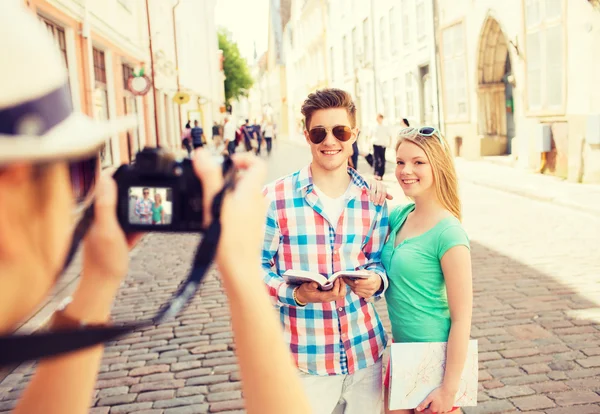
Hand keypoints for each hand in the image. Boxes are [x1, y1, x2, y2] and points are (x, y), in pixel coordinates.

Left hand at [69, 173, 142, 321]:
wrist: (104, 284)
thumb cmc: (104, 260)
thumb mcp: (108, 230)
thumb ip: (106, 204)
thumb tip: (106, 178)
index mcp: (95, 210)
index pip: (105, 183)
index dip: (117, 172)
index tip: (133, 168)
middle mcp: (101, 215)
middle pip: (118, 194)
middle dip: (133, 189)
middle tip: (149, 187)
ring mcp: (110, 225)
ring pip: (128, 208)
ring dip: (140, 207)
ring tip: (154, 206)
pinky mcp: (118, 235)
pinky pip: (133, 224)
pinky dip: (142, 224)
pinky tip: (151, 225)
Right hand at [192, 150, 266, 277]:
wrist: (239, 269)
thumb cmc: (230, 238)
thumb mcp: (216, 202)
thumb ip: (210, 176)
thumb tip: (202, 154)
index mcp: (252, 191)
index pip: (257, 164)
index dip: (243, 158)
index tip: (227, 161)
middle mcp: (257, 202)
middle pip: (246, 179)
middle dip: (227, 176)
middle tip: (210, 181)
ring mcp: (254, 216)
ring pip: (241, 196)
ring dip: (226, 193)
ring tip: (209, 200)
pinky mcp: (248, 228)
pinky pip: (239, 211)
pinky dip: (227, 208)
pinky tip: (213, 218)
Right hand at [295, 278, 346, 303]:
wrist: (302, 297)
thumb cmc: (304, 291)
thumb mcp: (306, 287)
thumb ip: (311, 285)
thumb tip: (315, 283)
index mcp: (323, 297)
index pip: (334, 293)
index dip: (337, 285)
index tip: (336, 278)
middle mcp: (327, 299)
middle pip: (340, 295)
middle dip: (342, 286)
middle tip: (340, 278)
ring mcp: (329, 299)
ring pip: (341, 296)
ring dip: (342, 288)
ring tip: (340, 280)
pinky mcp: (329, 297)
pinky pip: (338, 294)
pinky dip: (340, 289)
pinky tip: (338, 283)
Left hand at [343, 272, 381, 298]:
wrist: (378, 283)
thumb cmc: (372, 276)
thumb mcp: (368, 271)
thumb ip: (362, 272)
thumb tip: (354, 273)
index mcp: (372, 281)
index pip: (361, 282)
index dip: (353, 281)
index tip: (347, 277)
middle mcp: (371, 288)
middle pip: (357, 287)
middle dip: (350, 283)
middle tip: (345, 279)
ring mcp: (369, 293)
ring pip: (356, 291)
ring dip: (351, 286)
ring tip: (347, 282)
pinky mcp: (367, 296)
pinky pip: (358, 294)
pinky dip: (354, 290)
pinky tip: (352, 286)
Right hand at [368, 179, 392, 204]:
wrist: (368, 181)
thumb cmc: (375, 188)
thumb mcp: (380, 191)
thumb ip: (385, 195)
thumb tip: (392, 198)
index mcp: (382, 186)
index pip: (384, 192)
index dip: (382, 198)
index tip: (380, 204)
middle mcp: (378, 183)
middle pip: (379, 191)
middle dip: (378, 198)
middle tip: (375, 204)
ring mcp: (373, 181)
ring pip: (373, 189)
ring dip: (373, 195)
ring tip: (371, 201)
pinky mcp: (367, 181)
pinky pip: (368, 186)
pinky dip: (368, 190)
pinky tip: (367, 195)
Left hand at [416, 385, 456, 413]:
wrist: (448, 390)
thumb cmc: (438, 393)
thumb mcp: (429, 397)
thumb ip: (423, 404)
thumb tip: (418, 409)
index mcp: (433, 409)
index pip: (427, 412)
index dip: (425, 409)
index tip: (425, 406)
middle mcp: (439, 411)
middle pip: (434, 411)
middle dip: (432, 407)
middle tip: (433, 401)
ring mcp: (445, 410)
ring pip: (440, 410)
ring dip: (438, 407)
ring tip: (438, 400)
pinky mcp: (449, 407)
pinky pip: (446, 409)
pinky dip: (444, 406)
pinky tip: (443, 401)